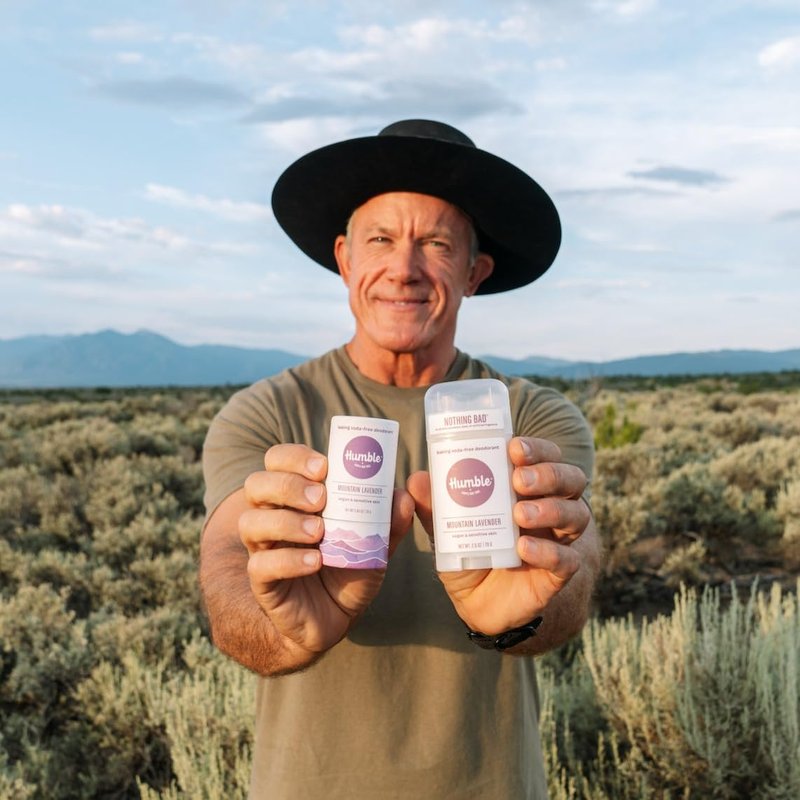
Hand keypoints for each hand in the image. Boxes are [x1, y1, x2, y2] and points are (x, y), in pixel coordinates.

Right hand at [239, 443, 413, 669]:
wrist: (336, 617)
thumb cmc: (350, 568)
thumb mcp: (375, 543)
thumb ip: (389, 521)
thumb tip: (403, 495)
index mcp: (295, 496)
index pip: (279, 460)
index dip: (295, 457)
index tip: (324, 467)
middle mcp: (272, 515)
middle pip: (257, 484)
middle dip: (288, 485)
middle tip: (320, 499)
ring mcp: (263, 548)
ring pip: (249, 521)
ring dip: (285, 522)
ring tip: (318, 532)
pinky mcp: (263, 581)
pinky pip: (260, 565)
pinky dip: (288, 560)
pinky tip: (315, 562)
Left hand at [407, 437, 590, 634]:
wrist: (476, 603)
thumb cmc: (469, 551)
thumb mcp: (446, 527)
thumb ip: (434, 504)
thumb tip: (417, 479)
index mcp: (527, 488)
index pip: (546, 457)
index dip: (537, 448)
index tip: (514, 447)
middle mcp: (550, 508)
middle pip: (571, 479)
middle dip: (548, 474)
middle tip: (518, 480)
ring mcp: (557, 541)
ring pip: (577, 515)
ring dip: (551, 509)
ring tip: (519, 514)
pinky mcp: (557, 574)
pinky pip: (567, 560)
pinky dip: (548, 551)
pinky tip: (524, 547)